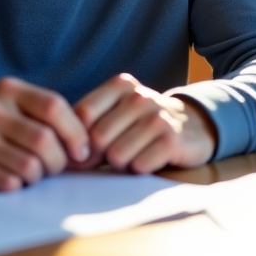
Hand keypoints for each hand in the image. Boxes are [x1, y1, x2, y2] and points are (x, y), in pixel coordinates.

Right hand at [0, 77, 90, 190]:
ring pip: (29, 165)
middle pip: (45, 141)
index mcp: (10, 90)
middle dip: (58, 161)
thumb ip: (46, 114)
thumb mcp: (13, 102)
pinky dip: (18, 185)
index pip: (54, 107)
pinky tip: (11, 178)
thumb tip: (87, 146)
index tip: (81, 152)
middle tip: (54, 167)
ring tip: (32, 173)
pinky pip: (8, 182)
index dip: (75, 133)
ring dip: (38, 176)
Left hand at [71, 74, 216, 173]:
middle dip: (99, 156)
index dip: (76, 139)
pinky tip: (149, 159)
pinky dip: (139, 170)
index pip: (82, 114)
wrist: (193, 126)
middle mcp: (139, 97)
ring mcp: (157, 117)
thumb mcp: (116, 114)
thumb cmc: (142, 125)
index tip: (82, 152)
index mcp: (121, 85)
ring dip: (120, 164)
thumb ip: (87, 127)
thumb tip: (61, 156)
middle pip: (97, 138)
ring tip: (133, 155)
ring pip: (116, 155)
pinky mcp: (172, 140)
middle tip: (111, 156)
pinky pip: (139, 166)